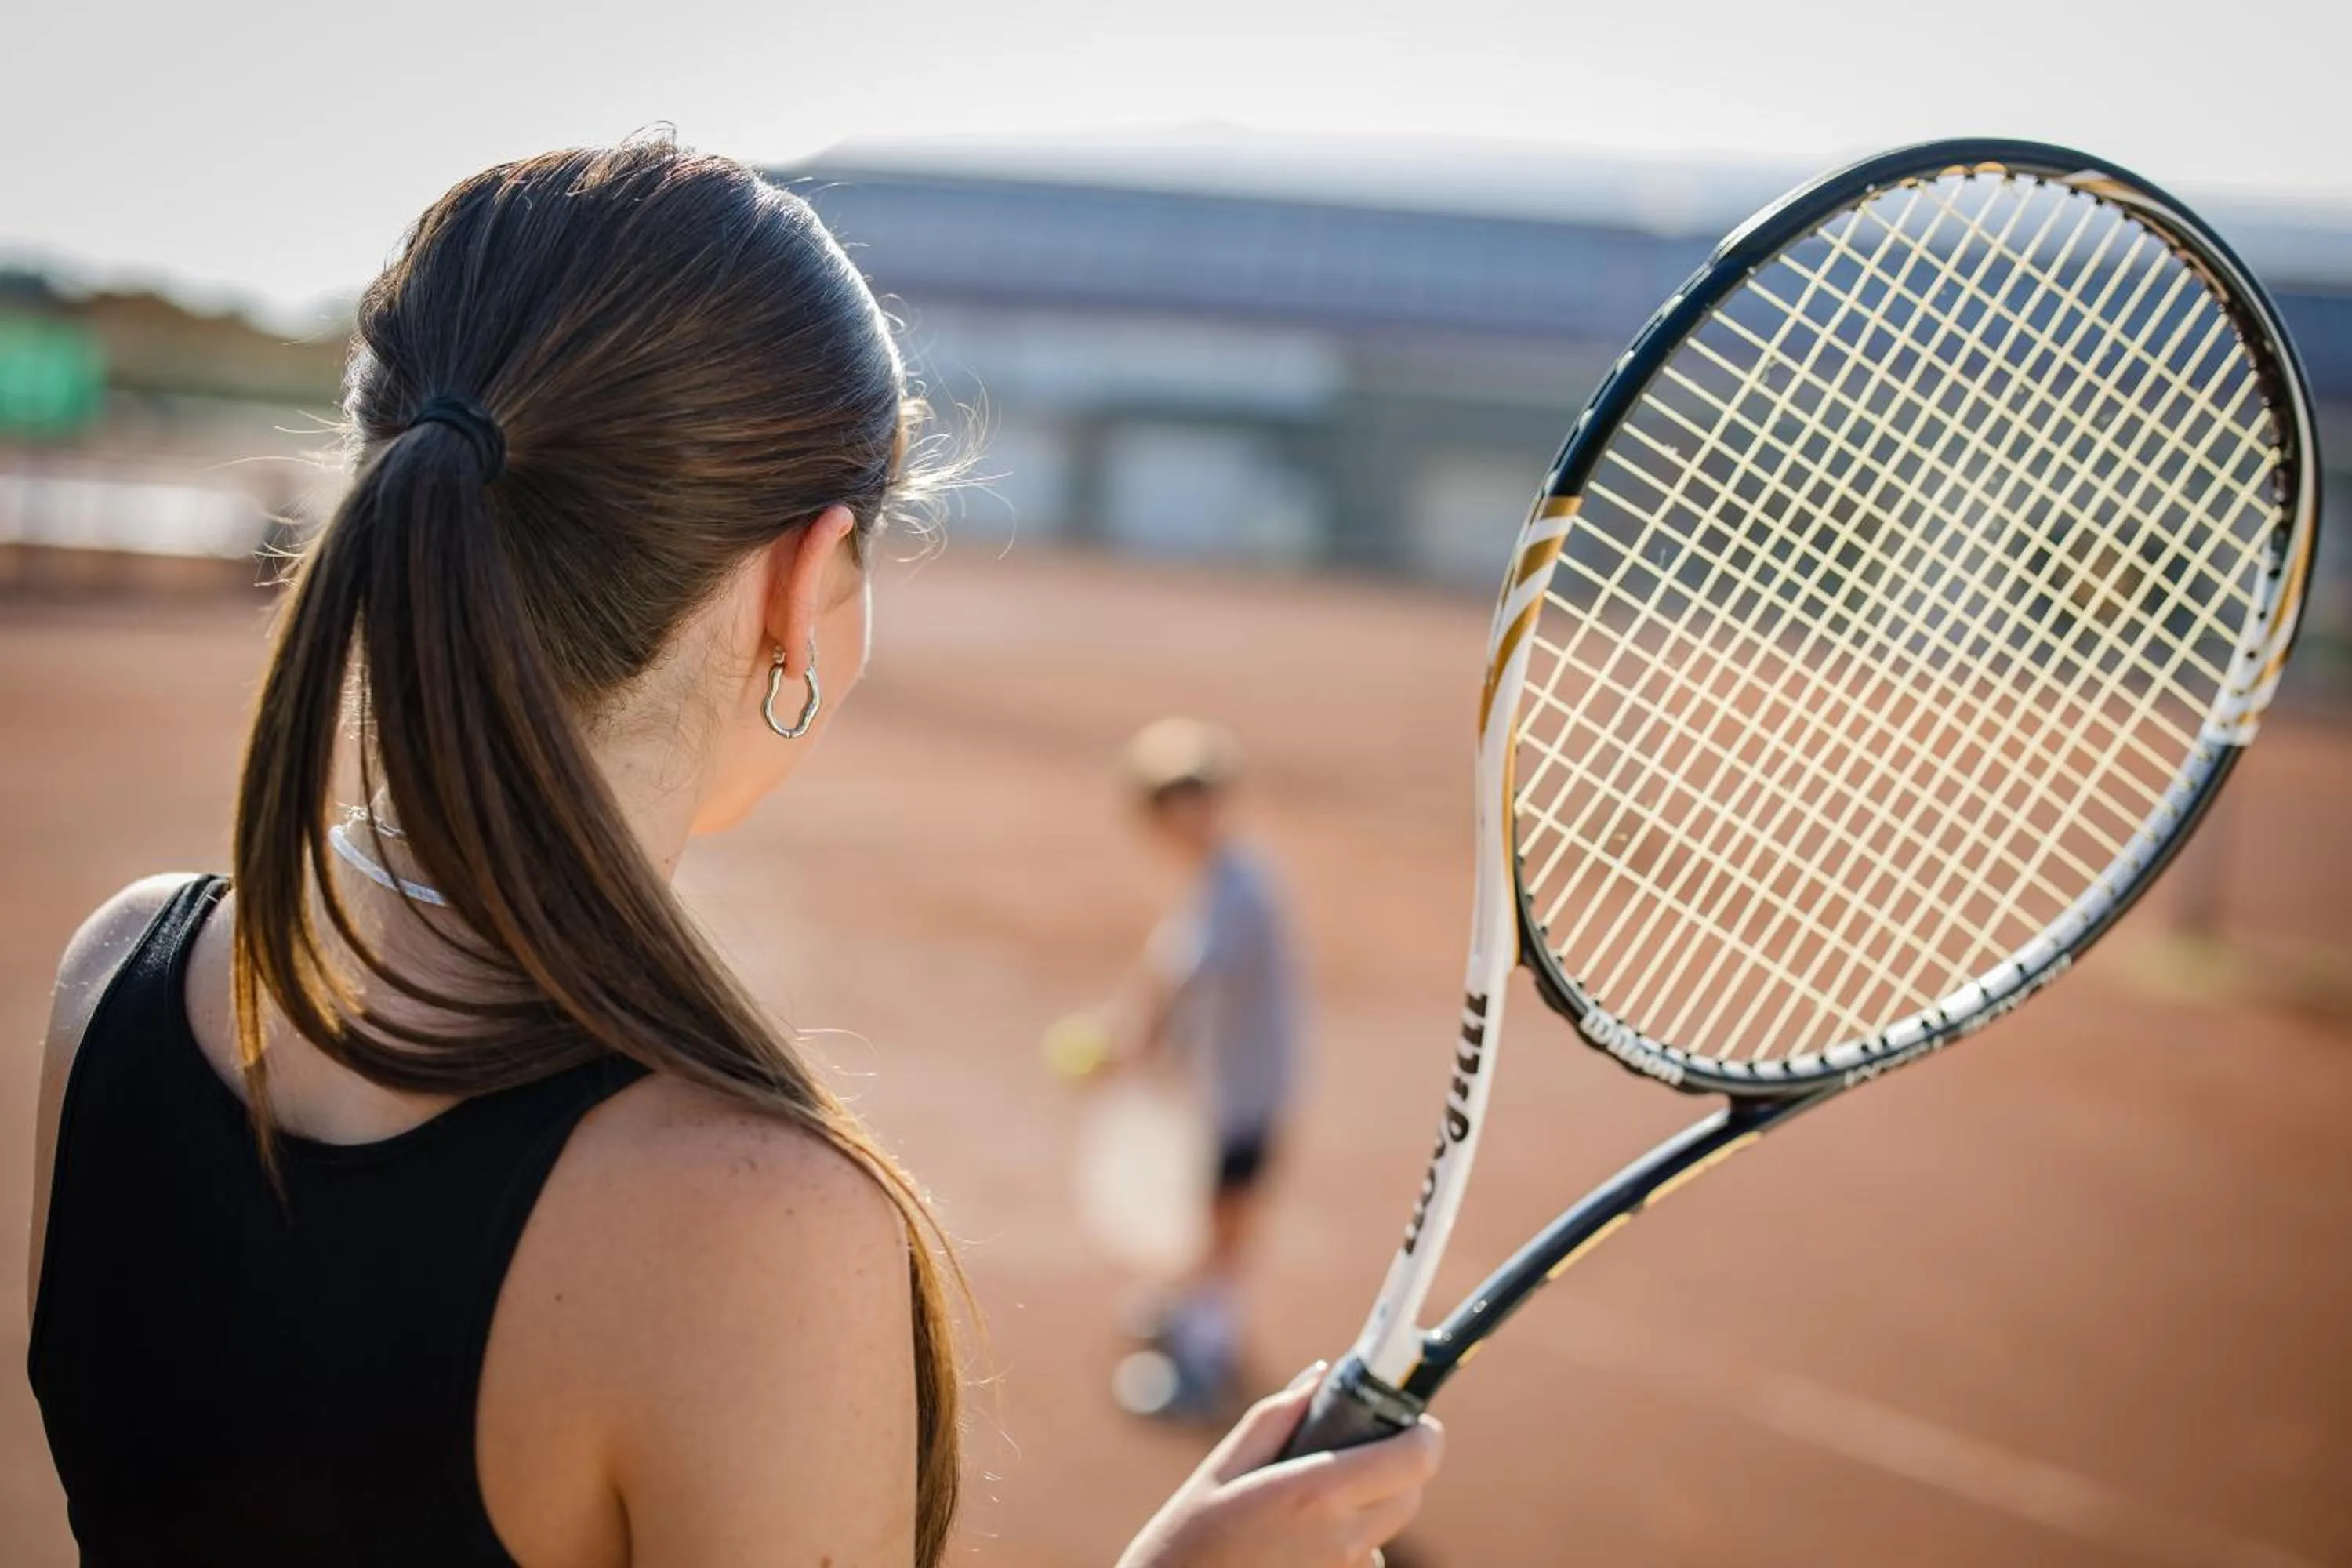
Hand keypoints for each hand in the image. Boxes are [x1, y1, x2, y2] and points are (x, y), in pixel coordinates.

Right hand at [1116, 1364, 1443, 1567]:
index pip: (1415, 1459)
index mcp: (1315, 1492)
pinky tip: (1299, 1543)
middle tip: (1352, 1454)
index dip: (1424, 1435)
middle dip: (1395, 1467)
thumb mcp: (1223, 1466)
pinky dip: (1348, 1545)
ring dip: (1367, 1510)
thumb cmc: (1188, 1538)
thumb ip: (1278, 1416)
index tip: (1413, 1421)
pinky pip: (1364, 1559)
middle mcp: (1342, 1539)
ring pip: (1386, 1528)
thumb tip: (1320, 1377)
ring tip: (1305, 1511)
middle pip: (1410, 1493)